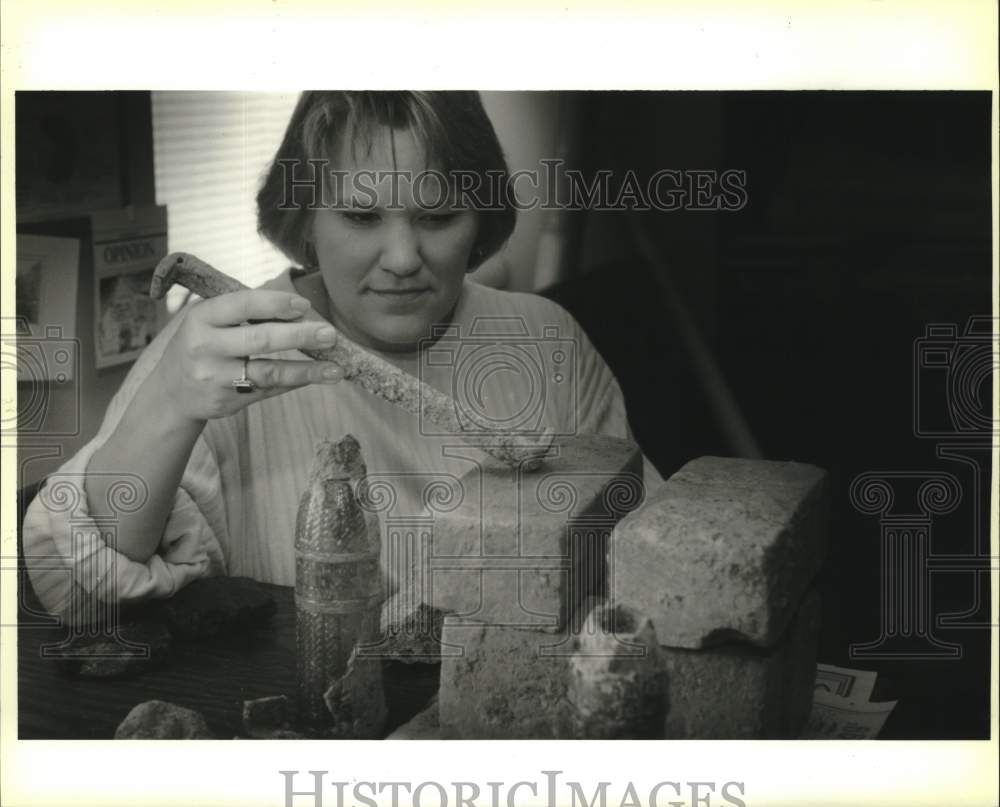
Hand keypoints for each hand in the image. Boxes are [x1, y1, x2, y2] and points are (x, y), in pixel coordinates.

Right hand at [153, 289, 344, 421]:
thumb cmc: (201, 344)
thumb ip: (245, 312)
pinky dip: (295, 382)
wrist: (170, 392)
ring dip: (307, 370)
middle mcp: (206, 347)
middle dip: (300, 336)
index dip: (276, 304)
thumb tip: (299, 309)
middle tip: (330, 334)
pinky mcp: (228, 401)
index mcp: (202, 318)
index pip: (243, 304)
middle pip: (260, 339)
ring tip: (336, 369)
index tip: (305, 306)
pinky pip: (268, 390)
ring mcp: (216, 378)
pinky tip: (316, 377)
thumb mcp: (209, 320)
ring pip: (268, 372)